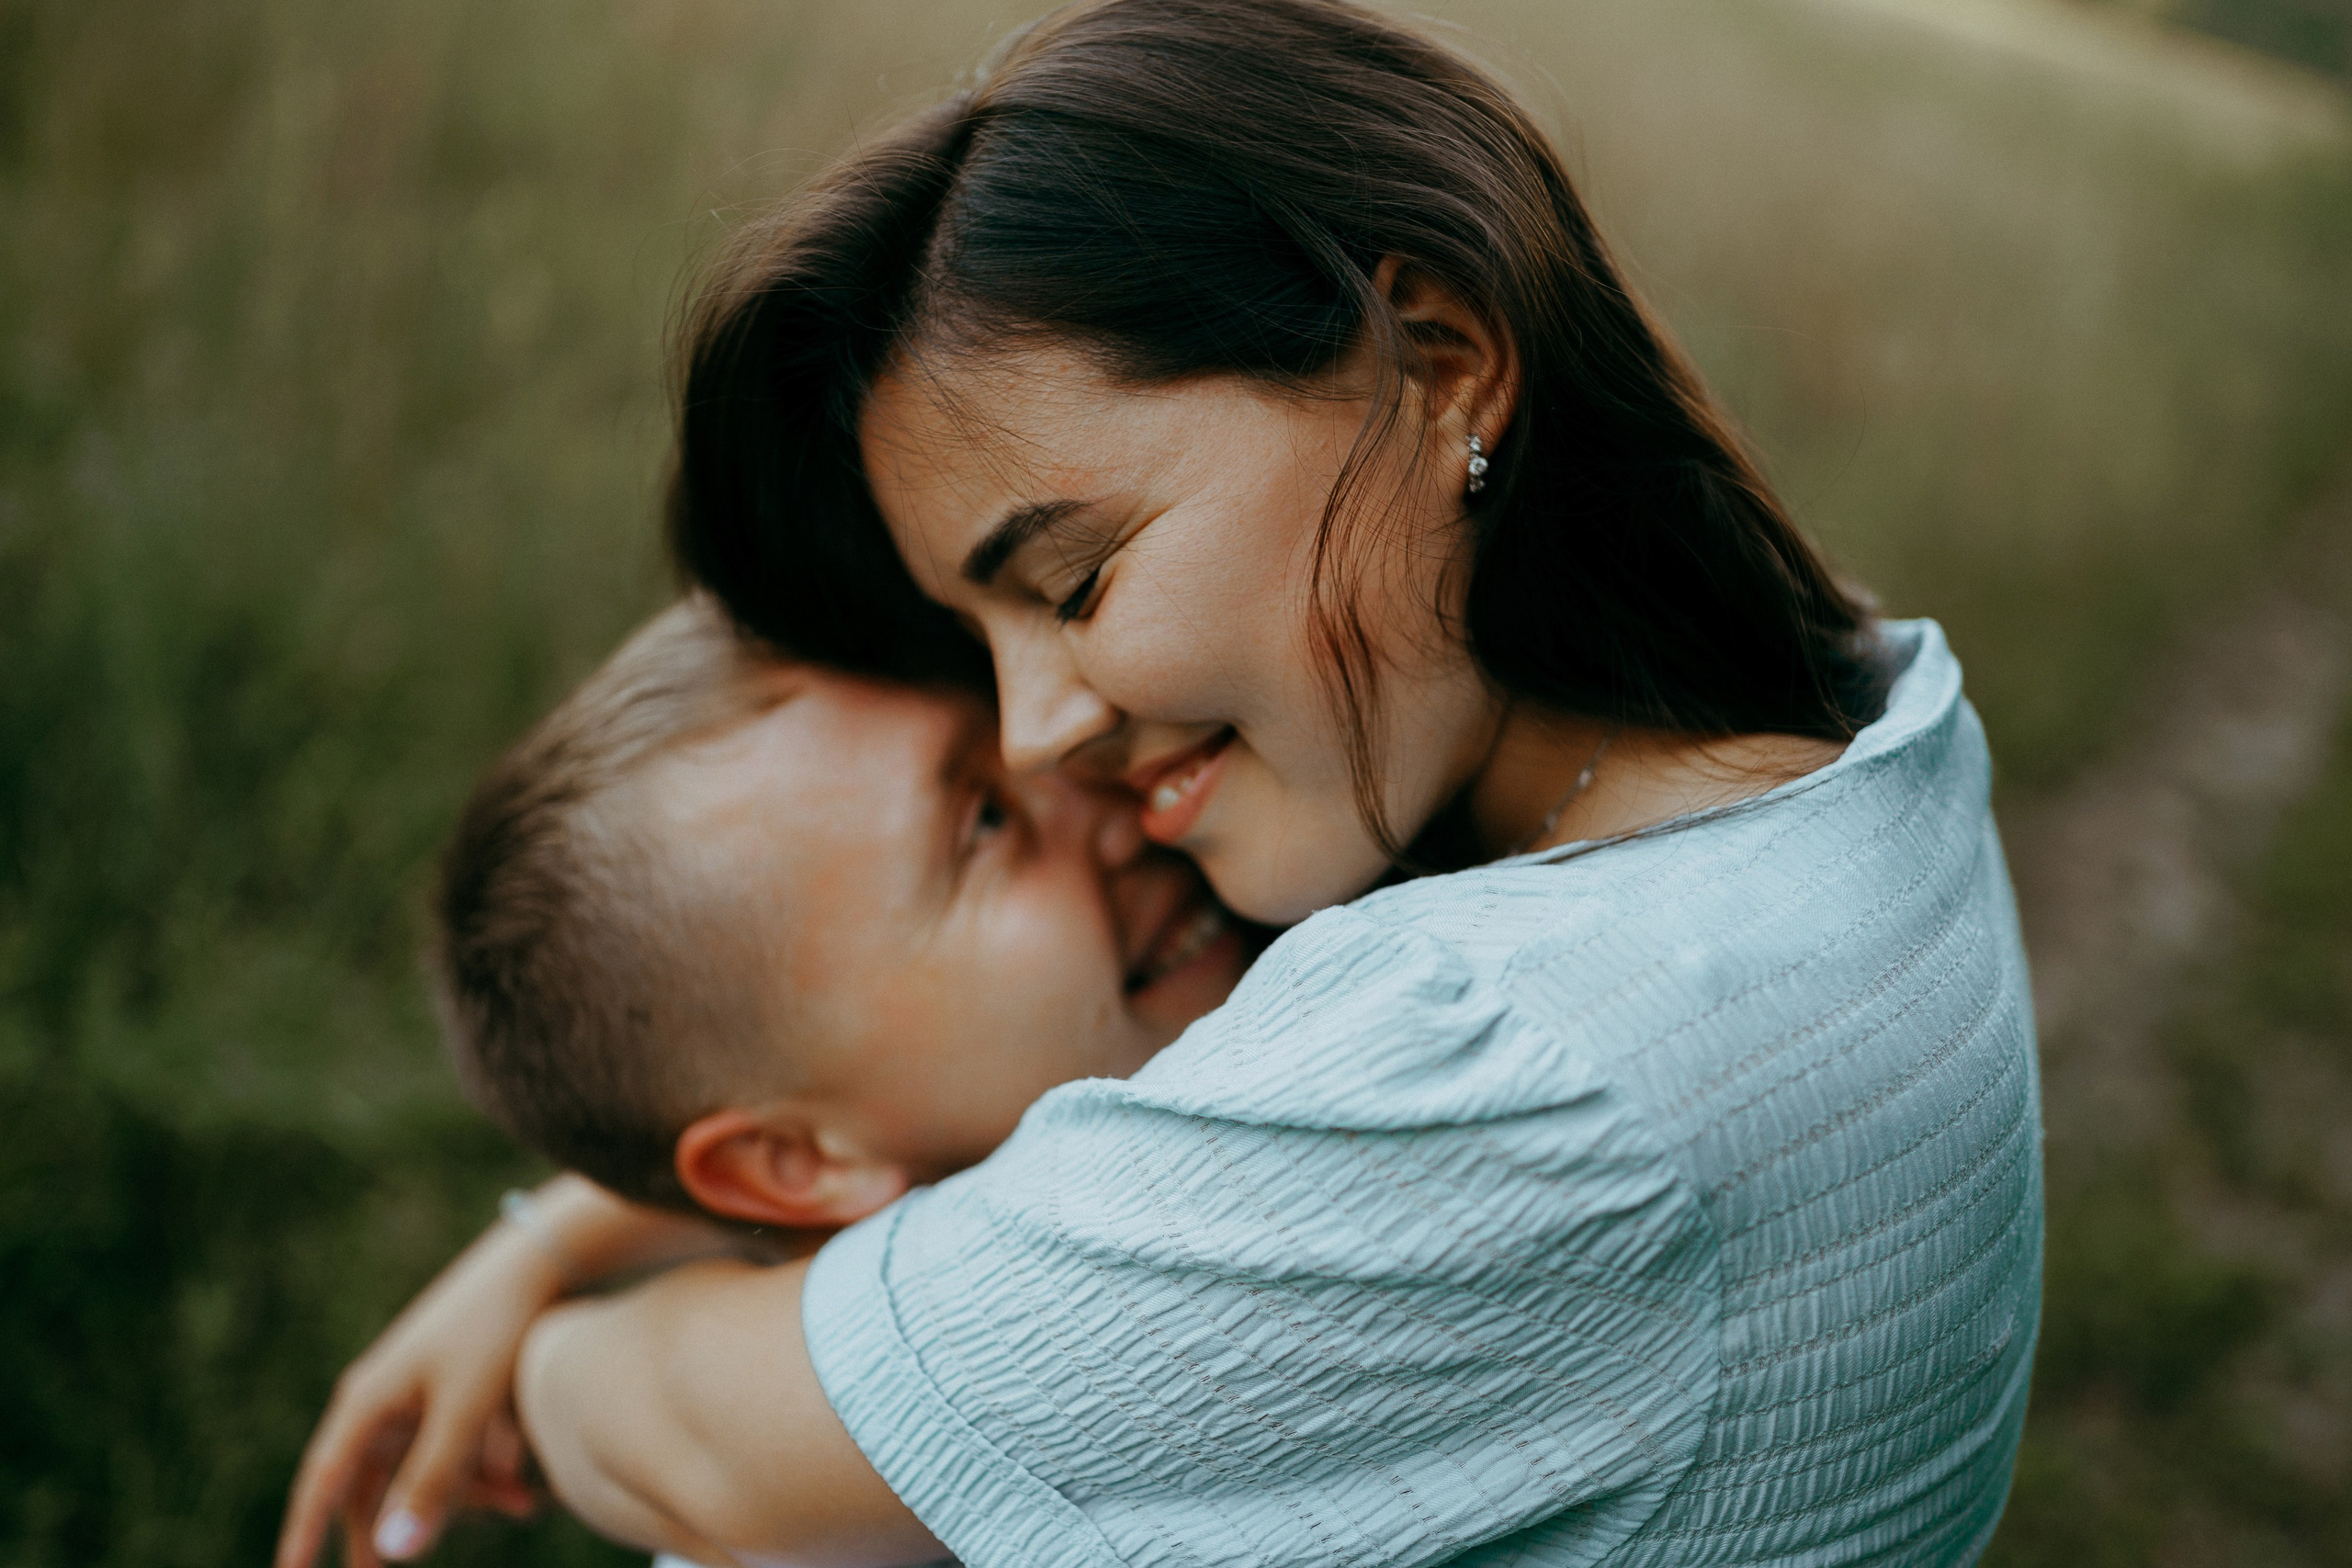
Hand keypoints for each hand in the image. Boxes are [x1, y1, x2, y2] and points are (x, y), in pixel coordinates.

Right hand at [276, 1177, 730, 1566]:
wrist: (537, 1263)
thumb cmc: (493, 1330)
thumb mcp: (464, 1411)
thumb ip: (432, 1481)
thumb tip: (393, 1551)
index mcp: (367, 1402)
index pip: (322, 1484)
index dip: (303, 1534)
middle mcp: (381, 1399)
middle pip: (372, 1486)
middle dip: (390, 1530)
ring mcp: (415, 1392)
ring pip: (422, 1467)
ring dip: (464, 1496)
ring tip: (522, 1504)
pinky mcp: (451, 1387)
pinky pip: (452, 1445)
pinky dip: (483, 1469)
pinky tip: (524, 1487)